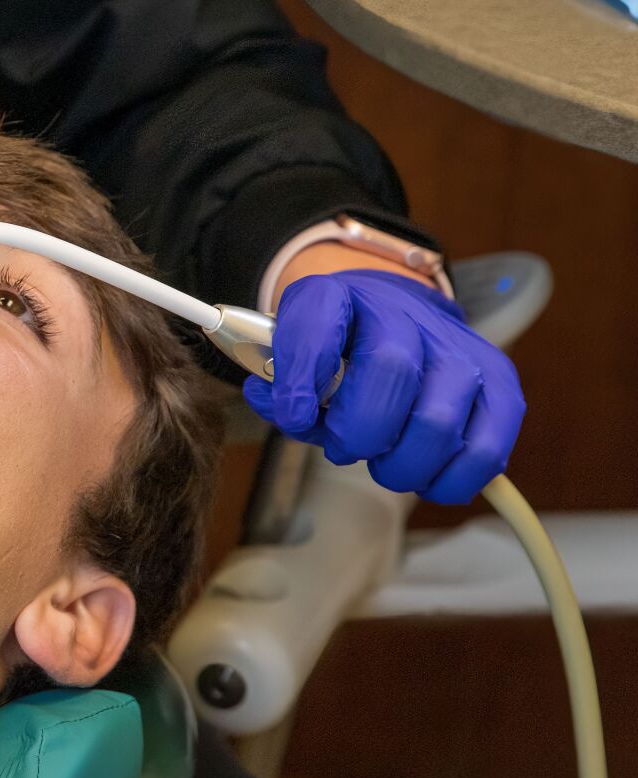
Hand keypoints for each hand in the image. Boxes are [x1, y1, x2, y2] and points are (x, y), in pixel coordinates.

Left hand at [243, 269, 525, 503]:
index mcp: (339, 297)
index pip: (317, 323)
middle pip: (391, 372)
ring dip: (401, 465)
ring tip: (383, 464)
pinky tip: (423, 476)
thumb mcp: (291, 355)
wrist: (394, 319)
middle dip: (357, 432)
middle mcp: (404, 312)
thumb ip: (279, 388)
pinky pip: (485, 449)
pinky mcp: (499, 381)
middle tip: (344, 449)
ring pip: (438, 421)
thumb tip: (286, 411)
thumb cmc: (336, 351)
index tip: (294, 416)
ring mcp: (459, 345)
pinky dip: (449, 481)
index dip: (301, 378)